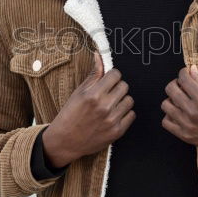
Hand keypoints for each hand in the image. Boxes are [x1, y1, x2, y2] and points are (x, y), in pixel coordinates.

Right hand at [41, 50, 134, 166]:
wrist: (65, 141)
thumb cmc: (70, 115)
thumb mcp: (78, 92)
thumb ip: (93, 74)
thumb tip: (99, 55)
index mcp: (93, 95)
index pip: (116, 74)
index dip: (111, 76)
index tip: (107, 81)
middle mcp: (104, 107)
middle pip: (124, 86)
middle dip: (117, 87)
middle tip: (107, 94)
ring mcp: (112, 120)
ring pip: (129, 100)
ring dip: (121, 101)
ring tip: (110, 105)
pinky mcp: (117, 132)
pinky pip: (131, 115)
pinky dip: (124, 114)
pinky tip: (113, 115)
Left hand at [160, 64, 197, 160]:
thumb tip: (192, 70)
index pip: (184, 79)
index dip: (183, 72)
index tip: (186, 73)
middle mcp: (193, 112)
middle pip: (171, 90)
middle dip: (175, 83)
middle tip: (183, 85)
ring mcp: (187, 125)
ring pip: (166, 105)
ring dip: (171, 99)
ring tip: (181, 100)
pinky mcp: (185, 136)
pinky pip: (166, 122)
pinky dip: (170, 115)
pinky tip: (179, 113)